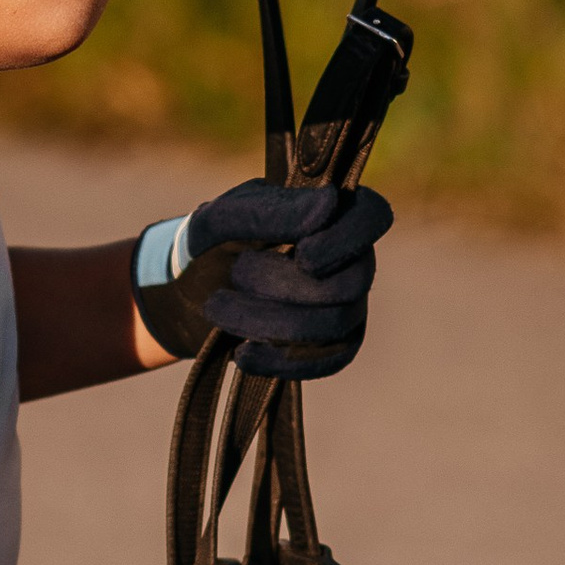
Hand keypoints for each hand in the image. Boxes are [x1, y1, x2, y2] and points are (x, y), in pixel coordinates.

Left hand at [136, 176, 393, 380]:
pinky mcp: (334, 346)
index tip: (303, 254)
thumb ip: (273, 209)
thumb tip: (330, 203)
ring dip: (270, 320)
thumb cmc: (214, 243)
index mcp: (332, 213)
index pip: (372, 215)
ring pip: (336, 323)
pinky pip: (329, 360)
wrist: (193, 291)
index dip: (346, 239)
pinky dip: (282, 360)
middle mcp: (351, 258)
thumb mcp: (224, 220)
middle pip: (350, 282)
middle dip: (283, 284)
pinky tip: (242, 352)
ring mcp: (348, 304)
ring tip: (219, 308)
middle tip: (235, 272)